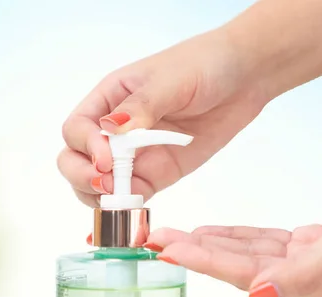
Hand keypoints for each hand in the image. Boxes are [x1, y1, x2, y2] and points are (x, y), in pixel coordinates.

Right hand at [57, 29, 268, 207]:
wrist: (244, 78)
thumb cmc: (204, 65)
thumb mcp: (169, 80)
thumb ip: (140, 107)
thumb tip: (109, 130)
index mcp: (110, 98)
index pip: (77, 129)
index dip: (84, 147)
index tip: (106, 159)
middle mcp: (116, 129)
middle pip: (76, 159)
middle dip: (83, 176)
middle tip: (106, 185)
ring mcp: (136, 154)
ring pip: (99, 182)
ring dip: (101, 196)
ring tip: (121, 199)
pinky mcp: (159, 172)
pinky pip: (133, 194)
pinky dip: (128, 204)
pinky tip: (136, 206)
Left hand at [145, 156, 321, 296]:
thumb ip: (303, 273)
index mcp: (319, 286)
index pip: (248, 274)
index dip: (205, 261)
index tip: (168, 249)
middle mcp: (310, 279)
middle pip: (240, 267)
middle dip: (197, 253)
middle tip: (156, 241)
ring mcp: (312, 260)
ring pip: (249, 254)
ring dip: (211, 244)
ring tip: (174, 237)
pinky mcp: (314, 241)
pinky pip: (266, 242)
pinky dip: (238, 236)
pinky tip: (214, 232)